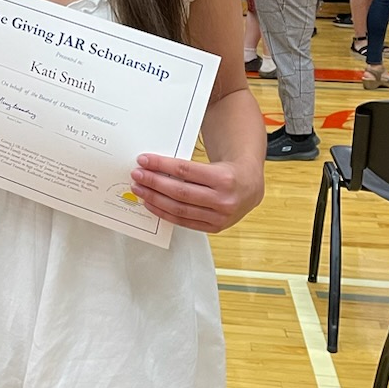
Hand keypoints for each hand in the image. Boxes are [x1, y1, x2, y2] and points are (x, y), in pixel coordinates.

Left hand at [129, 151, 263, 232]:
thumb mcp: (213, 164)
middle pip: (179, 191)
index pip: (184, 170)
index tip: (144, 160)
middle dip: (153, 182)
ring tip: (140, 190)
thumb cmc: (229, 172)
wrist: (251, 188)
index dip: (161, 165)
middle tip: (137, 175)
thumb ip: (188, 167)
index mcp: (224, 178)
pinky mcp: (215, 228)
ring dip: (155, 199)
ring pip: (179, 209)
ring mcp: (220, 217)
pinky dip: (165, 213)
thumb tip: (154, 165)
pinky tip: (152, 204)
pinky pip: (184, 221)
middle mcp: (223, 199)